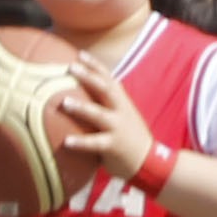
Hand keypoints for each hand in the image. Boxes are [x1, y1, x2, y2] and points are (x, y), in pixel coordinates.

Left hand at [42, 61, 161, 190]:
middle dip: (89, 77)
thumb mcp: (123, 116)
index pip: (109, 79)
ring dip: (82, 107)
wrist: (151, 162)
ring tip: (64, 102)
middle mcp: (121, 112)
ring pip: (99, 114)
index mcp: (123, 103)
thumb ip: (106, 106)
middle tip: (71, 67)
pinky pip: (95, 143)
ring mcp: (118, 128)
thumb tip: (78, 94)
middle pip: (105, 90)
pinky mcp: (114, 146)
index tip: (80, 54)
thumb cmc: (130, 137)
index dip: (96, 66)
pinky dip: (81, 142)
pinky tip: (66, 141)